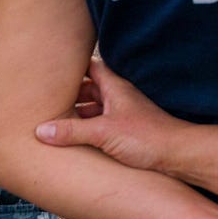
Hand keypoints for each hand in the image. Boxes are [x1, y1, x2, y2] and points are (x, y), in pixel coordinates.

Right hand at [36, 57, 181, 170]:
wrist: (176, 153)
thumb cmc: (147, 137)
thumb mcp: (103, 132)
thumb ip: (72, 131)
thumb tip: (41, 130)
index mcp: (114, 88)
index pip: (90, 67)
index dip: (71, 65)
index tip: (51, 66)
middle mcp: (118, 97)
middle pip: (88, 88)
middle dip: (69, 92)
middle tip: (44, 97)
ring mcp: (122, 113)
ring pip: (94, 107)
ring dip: (77, 112)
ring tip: (53, 118)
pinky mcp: (125, 130)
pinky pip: (100, 123)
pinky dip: (86, 126)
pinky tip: (74, 136)